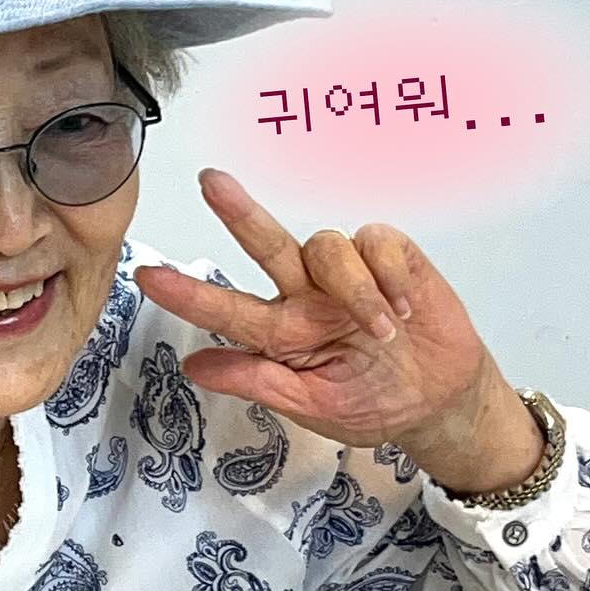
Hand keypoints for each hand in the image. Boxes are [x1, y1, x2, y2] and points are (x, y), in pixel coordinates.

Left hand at [134, 168, 495, 450]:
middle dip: (239, 212)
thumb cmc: (374, 403)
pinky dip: (389, 277)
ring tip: (383, 331)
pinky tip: (405, 309)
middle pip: (266, 245)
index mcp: (281, 333)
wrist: (442, 402)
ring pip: (326, 248)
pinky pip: (375, 242)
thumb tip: (194, 366)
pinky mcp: (390, 255)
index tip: (147, 278)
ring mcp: (346, 272)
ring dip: (356, 291)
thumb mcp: (313, 407)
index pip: (227, 308)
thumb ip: (258, 382)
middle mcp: (305, 294)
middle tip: (210, 183)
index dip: (188, 293)